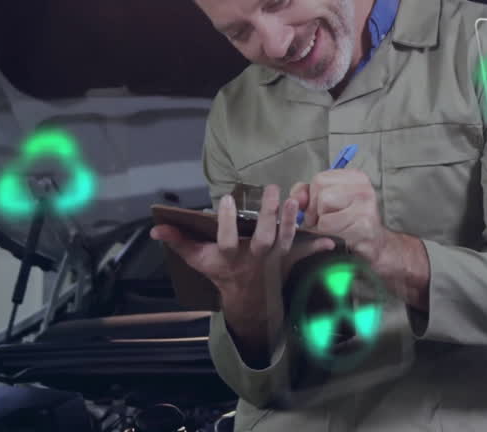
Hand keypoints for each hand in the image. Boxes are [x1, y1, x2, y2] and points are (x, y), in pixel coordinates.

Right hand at [150, 185, 334, 322]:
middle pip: (262, 239)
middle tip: (270, 189)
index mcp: (229, 257)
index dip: (225, 222)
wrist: (246, 297)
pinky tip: (329, 241)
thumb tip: (156, 228)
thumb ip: (178, 242)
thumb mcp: (197, 259)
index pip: (226, 239)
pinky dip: (315, 247)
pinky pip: (302, 252)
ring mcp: (272, 259)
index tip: (224, 199)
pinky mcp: (287, 259)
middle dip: (268, 216)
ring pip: (283, 241)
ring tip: (292, 199)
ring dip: (289, 221)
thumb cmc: (220, 271)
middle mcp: (253, 258)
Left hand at [295, 169, 392, 267]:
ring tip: (335, 229)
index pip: (319, 180)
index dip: (312, 198)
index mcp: (355, 177)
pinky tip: (341, 238)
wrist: (373, 244)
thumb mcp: (327, 200)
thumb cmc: (348, 221)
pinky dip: (330, 238)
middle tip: (327, 221)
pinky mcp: (364, 227)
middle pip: (321, 196)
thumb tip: (295, 197)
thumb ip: (306, 194)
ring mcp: (366, 208)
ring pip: (324, 216)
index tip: (320, 208)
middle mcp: (363, 189)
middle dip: (316, 213)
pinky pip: (331, 232)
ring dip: (323, 228)